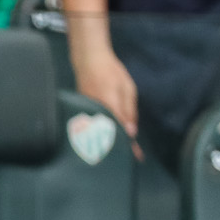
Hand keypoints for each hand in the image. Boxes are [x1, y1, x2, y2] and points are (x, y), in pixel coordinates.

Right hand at [70, 36, 140, 156]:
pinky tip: (108, 137)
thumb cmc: (111, 72)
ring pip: (99, 133)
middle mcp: (96, 113)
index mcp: (110, 106)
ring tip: (119, 152)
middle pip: (107, 136)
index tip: (136, 157)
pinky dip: (102, 134)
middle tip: (129, 158)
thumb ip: (129, 110)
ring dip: (109, 142)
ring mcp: (87, 113)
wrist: (88, 60)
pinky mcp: (82, 113)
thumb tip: (131, 132)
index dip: (129, 145)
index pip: (121, 131)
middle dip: (118, 148)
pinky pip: (93, 127)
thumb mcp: (127, 89)